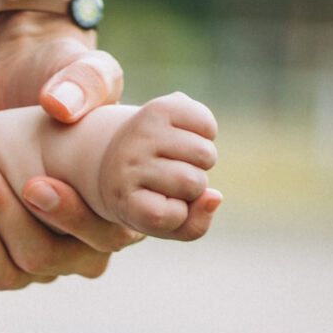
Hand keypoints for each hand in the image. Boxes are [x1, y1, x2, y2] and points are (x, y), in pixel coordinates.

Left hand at [0, 17, 133, 321]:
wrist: (11, 82)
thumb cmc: (59, 80)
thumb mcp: (81, 68)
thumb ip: (85, 80)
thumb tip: (60, 105)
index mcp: (112, 209)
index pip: (100, 238)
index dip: (69, 218)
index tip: (34, 184)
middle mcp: (74, 246)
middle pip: (41, 258)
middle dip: (2, 212)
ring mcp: (27, 257)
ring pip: (3, 273)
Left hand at [95, 92, 221, 239]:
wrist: (117, 156)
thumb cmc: (148, 198)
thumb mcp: (164, 224)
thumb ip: (195, 225)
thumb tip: (216, 196)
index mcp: (120, 197)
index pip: (164, 215)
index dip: (176, 214)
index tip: (160, 206)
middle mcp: (127, 161)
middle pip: (192, 183)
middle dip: (193, 187)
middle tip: (171, 180)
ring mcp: (142, 132)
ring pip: (204, 154)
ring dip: (202, 160)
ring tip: (180, 158)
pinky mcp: (160, 106)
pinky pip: (207, 125)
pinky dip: (207, 133)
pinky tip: (188, 136)